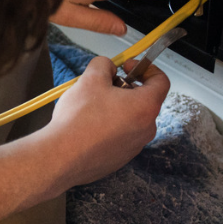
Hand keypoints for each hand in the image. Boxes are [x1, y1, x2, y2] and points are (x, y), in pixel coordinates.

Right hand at [43, 56, 169, 188]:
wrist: (61, 157)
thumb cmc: (79, 119)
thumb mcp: (91, 78)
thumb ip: (104, 65)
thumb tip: (108, 68)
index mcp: (145, 107)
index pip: (161, 81)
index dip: (146, 68)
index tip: (127, 67)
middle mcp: (146, 129)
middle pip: (144, 100)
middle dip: (126, 88)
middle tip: (104, 86)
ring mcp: (134, 147)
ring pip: (130, 118)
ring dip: (116, 108)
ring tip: (91, 107)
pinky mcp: (120, 158)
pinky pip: (119, 136)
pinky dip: (108, 127)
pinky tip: (87, 126)